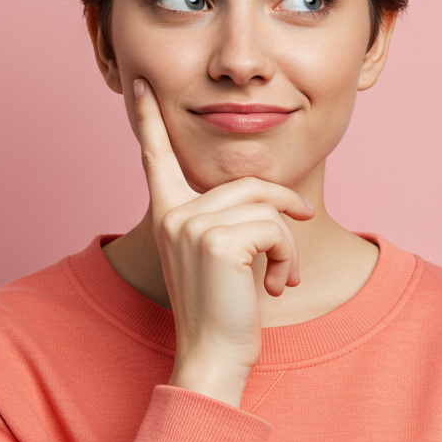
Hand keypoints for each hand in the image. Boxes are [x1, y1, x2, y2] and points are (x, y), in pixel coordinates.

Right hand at [134, 78, 313, 406]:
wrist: (213, 358)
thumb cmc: (222, 313)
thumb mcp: (219, 258)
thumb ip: (227, 221)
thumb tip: (269, 198)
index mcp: (167, 215)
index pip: (156, 157)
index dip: (150, 120)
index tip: (142, 84)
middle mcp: (173, 214)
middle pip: (248, 184)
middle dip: (283, 208)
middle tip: (299, 234)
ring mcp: (192, 225)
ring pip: (267, 207)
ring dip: (287, 245)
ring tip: (281, 277)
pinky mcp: (219, 240)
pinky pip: (275, 228)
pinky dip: (287, 257)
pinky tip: (278, 284)